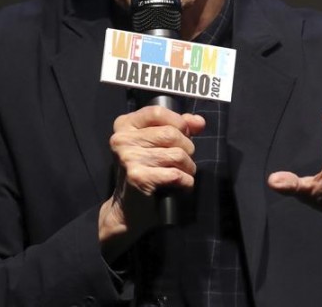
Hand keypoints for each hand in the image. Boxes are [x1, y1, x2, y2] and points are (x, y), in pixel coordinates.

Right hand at [98, 105, 204, 255]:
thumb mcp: (157, 145)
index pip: (157, 111)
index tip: (184, 134)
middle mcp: (122, 139)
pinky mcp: (137, 177)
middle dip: (186, 149)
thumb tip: (199, 121)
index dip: (178, 122)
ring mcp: (128, 157)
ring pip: (177, 154)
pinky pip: (176, 174)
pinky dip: (186, 182)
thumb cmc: (145, 173)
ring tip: (182, 175)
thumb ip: (177, 128)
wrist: (128, 210)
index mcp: (124, 125)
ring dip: (188, 167)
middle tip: (182, 162)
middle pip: (171, 134)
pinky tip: (179, 186)